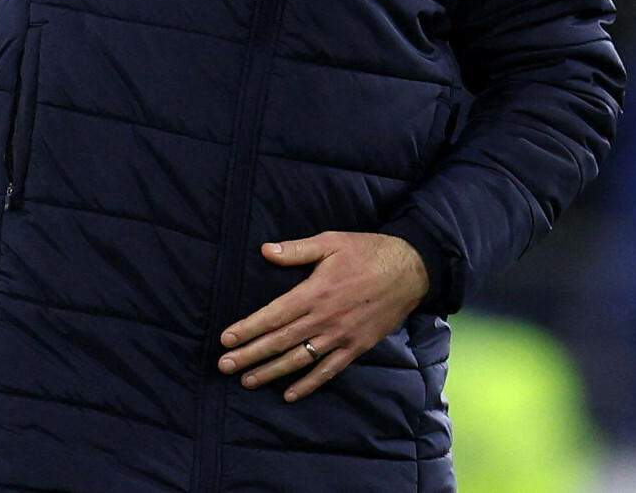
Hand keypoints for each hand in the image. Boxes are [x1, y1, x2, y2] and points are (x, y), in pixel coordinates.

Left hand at [216, 232, 429, 401]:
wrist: (411, 270)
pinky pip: (328, 370)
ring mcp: (341, 336)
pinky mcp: (356, 347)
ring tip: (247, 381)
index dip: (248, 329)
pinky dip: (308, 384)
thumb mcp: (332, 242)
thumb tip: (265, 251)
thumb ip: (297, 250)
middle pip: (280, 341)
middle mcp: (325, 318)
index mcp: (315, 291)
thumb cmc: (369, 252)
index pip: (273, 315)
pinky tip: (289, 394)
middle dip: (250, 355)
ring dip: (271, 372)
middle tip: (224, 367)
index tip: (226, 340)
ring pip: (299, 359)